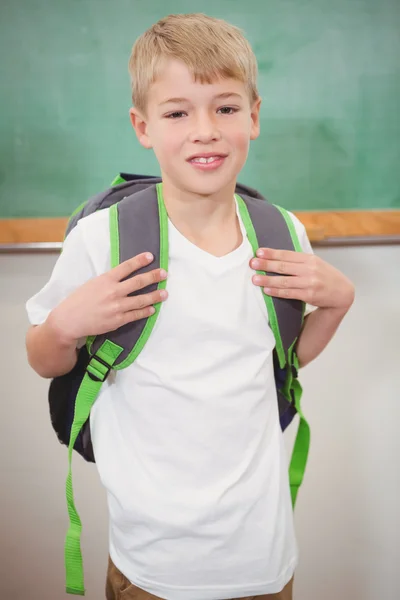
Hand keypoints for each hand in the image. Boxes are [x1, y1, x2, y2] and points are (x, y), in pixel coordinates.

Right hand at [48, 252, 167, 342]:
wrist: (70, 320)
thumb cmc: (79, 300)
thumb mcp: (92, 284)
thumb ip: (108, 280)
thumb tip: (124, 277)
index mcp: (105, 279)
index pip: (126, 266)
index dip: (140, 260)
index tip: (151, 256)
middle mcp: (113, 291)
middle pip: (138, 282)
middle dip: (153, 276)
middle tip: (164, 273)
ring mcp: (116, 306)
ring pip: (141, 300)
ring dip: (155, 296)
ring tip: (165, 293)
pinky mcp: (118, 320)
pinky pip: (136, 315)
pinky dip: (145, 311)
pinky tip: (152, 309)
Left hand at [250, 248, 354, 309]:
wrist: (341, 292)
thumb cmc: (324, 276)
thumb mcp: (315, 263)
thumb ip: (298, 261)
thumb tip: (275, 256)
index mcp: (310, 259)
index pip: (287, 254)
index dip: (272, 253)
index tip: (258, 252)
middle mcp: (310, 269)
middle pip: (283, 266)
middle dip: (266, 265)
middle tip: (252, 264)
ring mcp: (310, 282)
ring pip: (284, 281)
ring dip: (268, 279)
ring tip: (255, 279)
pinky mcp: (309, 295)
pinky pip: (289, 293)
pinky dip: (277, 291)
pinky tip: (267, 290)